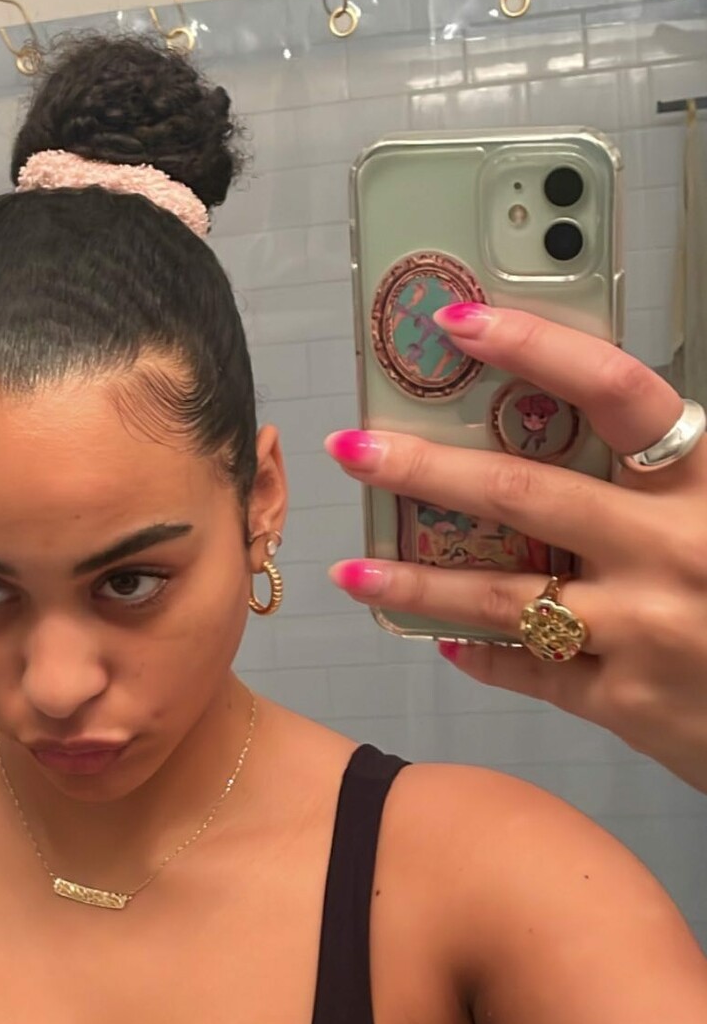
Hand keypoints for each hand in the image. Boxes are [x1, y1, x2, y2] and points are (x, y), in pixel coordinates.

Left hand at [324, 303, 706, 795]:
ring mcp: (644, 630)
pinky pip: (528, 667)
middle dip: (423, 469)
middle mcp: (671, 549)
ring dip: (415, 581)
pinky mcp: (626, 701)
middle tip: (353, 449)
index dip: (534, 347)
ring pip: (502, 596)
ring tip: (351, 568)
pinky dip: (478, 649)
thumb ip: (661, 472)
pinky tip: (440, 637)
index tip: (460, 322)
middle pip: (523, 494)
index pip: (615, 390)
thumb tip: (556, 416)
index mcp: (705, 482)